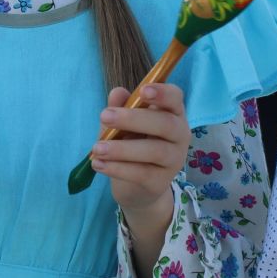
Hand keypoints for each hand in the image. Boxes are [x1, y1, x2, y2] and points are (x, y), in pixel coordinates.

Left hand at [92, 83, 185, 236]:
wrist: (135, 187)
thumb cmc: (132, 144)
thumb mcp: (122, 124)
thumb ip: (120, 107)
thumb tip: (117, 93)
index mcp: (172, 113)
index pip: (175, 98)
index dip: (162, 93)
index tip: (142, 91)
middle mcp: (179, 135)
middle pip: (166, 124)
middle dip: (133, 118)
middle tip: (104, 116)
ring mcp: (174, 160)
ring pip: (154, 151)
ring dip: (122, 149)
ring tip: (96, 148)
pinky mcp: (161, 182)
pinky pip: (142, 174)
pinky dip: (118, 168)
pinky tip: (98, 164)